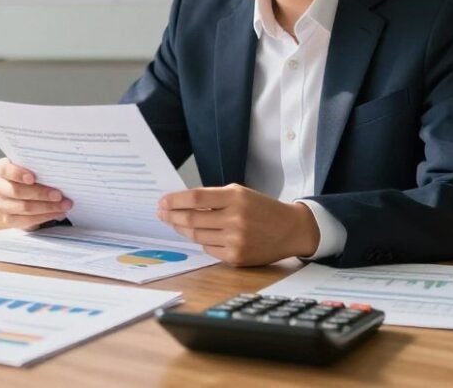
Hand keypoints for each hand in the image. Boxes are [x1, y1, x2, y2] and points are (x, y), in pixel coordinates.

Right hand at [0, 157, 72, 230]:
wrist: (31, 194)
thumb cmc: (35, 176)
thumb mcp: (35, 168)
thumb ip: (40, 168)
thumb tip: (58, 174)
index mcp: (1, 169)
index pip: (4, 169)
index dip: (17, 173)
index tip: (33, 178)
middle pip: (16, 191)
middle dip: (40, 193)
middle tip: (59, 195)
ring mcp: (1, 205)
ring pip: (24, 207)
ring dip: (47, 207)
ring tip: (64, 205)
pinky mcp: (9, 219)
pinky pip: (27, 220)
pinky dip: (45, 217)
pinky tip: (57, 213)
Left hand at [157, 184, 320, 266]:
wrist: (291, 229)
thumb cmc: (263, 209)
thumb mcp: (241, 194)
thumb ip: (213, 198)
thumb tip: (181, 203)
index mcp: (235, 197)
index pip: (196, 198)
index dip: (175, 200)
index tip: (162, 201)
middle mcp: (235, 219)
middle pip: (192, 219)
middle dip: (172, 216)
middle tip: (161, 213)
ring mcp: (236, 240)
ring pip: (197, 236)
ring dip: (182, 229)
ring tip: (174, 223)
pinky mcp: (237, 257)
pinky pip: (208, 249)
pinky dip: (201, 241)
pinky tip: (199, 235)